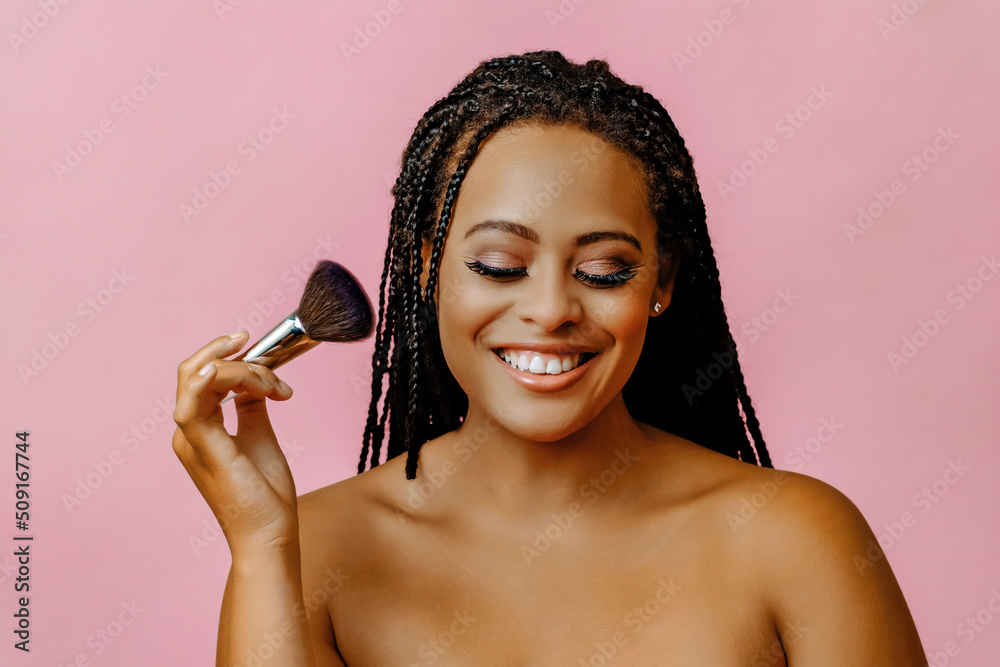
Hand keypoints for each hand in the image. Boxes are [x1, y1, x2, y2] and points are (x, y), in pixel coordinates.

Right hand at [172, 331, 298, 558]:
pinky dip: (205, 380)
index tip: (274, 365)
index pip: (207, 377)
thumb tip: (256, 382)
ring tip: (275, 386)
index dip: (238, 362)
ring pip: (199, 379)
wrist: (268, 535)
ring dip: (242, 370)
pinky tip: (221, 367)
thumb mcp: (260, 437)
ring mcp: (191, 441)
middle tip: (274, 365)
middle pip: (199, 371)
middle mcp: (188, 432)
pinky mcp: (203, 449)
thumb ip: (252, 406)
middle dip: (238, 359)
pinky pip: (191, 406)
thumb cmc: (265, 494)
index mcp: (200, 429)